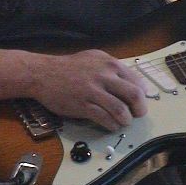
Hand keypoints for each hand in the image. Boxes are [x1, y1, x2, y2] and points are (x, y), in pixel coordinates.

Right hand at [31, 49, 148, 130]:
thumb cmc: (68, 68)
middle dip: (139, 109)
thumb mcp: (93, 59)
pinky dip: (112, 125)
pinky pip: (105, 119)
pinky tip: (111, 125)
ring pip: (121, 110)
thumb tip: (130, 84)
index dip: (142, 95)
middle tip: (137, 115)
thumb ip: (111, 69)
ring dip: (126, 120)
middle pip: (134, 95)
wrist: (42, 74)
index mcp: (109, 63)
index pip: (137, 81)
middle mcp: (104, 75)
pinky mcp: (83, 105)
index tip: (139, 102)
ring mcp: (93, 91)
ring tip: (123, 122)